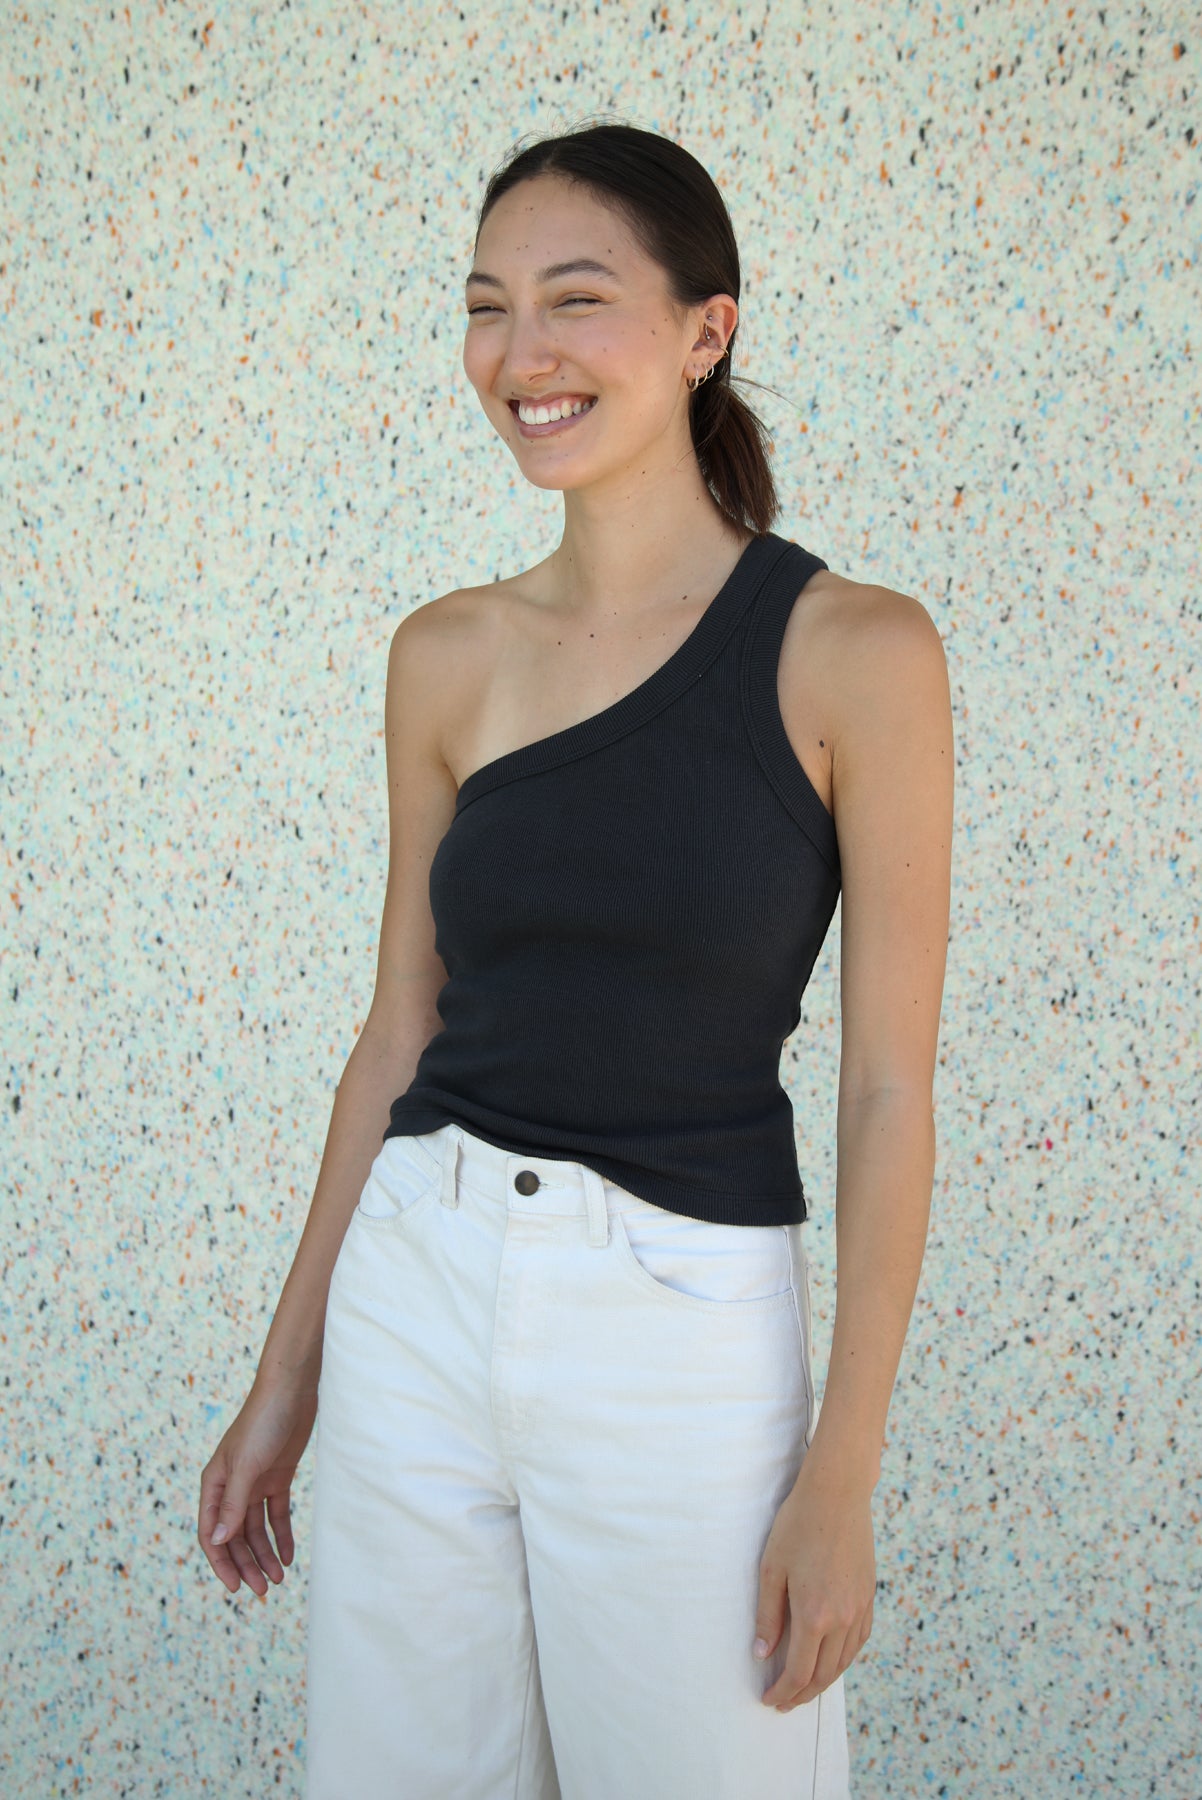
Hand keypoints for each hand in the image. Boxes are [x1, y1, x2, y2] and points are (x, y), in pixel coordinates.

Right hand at [198, 1381, 317, 1597]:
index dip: (221, 1562)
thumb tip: (218, 1542)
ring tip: (279, 1579)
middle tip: (263, 1590)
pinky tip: (289, 1556)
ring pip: (256, 1529)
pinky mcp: (278, 1477)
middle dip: (247, 1564)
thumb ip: (233, 1504)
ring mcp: (255, 1483)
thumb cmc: (263, 1422)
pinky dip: (282, 1535)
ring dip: (265, 1554)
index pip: (211, 1533)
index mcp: (214, 1484)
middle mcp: (231, 1486)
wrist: (292, 1391)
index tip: (236, 1587)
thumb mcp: (247, 1466)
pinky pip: (276, 1515)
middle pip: (234, 1536)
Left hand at [754, 1457, 875, 1708]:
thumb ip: (768, 1616)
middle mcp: (843, 1618)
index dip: (783, 1691)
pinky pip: (859, 1641)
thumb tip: (762, 1654)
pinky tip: (831, 1659)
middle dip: (802, 1694)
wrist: (837, 1493)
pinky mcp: (869, 1597)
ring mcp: (860, 1609)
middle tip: (784, 1702)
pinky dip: (843, 1659)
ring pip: (844, 1662)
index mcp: (815, 1615)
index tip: (769, 1700)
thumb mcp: (772, 1568)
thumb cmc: (798, 1526)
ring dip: (823, 1681)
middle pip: (824, 1674)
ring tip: (804, 1687)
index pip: (799, 1671)